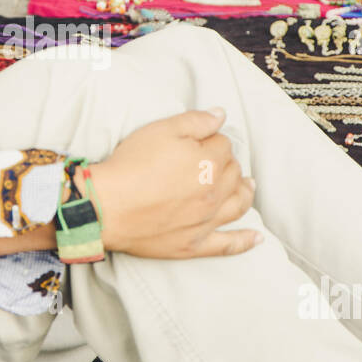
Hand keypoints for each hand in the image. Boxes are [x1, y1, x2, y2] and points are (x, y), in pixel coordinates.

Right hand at [83, 108, 261, 258]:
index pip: (223, 145)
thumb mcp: (161, 130)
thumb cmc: (130, 166)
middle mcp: (215, 193)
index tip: (197, 141)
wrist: (106, 207)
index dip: (211, 140)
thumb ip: (196, 121)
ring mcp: (206, 221)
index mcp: (210, 163)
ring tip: (248, 187)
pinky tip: (256, 238)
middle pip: (234, 174)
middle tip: (212, 160)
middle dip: (227, 163)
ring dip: (245, 193)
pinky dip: (244, 241)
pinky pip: (228, 245)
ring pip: (238, 205)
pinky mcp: (194, 245)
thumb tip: (221, 116)